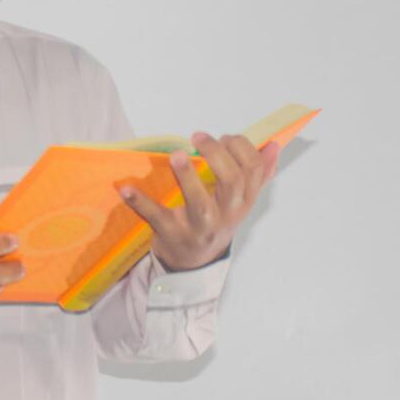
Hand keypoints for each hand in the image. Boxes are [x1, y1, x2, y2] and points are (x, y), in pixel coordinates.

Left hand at [118, 132, 279, 270]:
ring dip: (188, 178)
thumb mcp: (240, 202)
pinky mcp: (172, 234)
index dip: (241, 149)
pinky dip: (139, 202)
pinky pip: (156, 217)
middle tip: (199, 137)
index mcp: (243, 202)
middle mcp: (225, 215)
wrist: (194, 263)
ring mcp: (198, 227)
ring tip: (177, 155)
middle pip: (232, 182)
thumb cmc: (216, 222)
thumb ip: (258, 174)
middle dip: (218, 156)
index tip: (225, 136)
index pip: (253, 170)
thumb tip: (274, 145)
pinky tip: (124, 187)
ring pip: (200, 204)